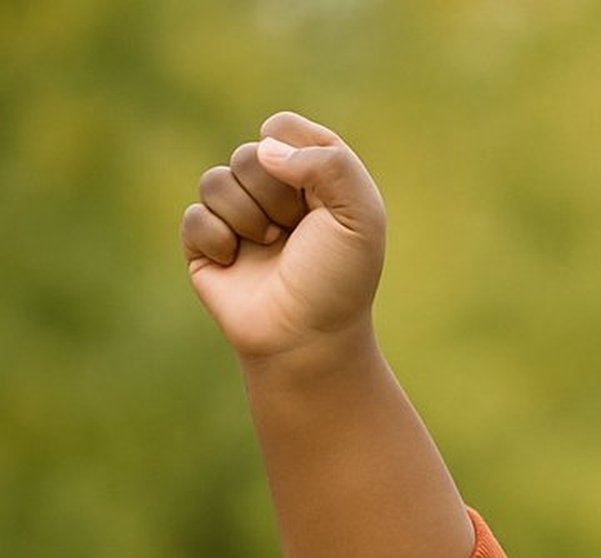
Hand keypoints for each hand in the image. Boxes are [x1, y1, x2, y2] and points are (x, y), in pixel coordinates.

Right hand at [181, 112, 386, 363]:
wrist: (307, 338)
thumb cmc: (338, 279)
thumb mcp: (360, 216)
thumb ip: (330, 163)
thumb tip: (265, 148)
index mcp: (314, 177)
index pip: (283, 128)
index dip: (296, 156)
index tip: (318, 199)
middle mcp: (275, 193)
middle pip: (248, 154)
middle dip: (274, 196)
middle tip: (293, 233)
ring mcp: (238, 217)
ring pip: (215, 181)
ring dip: (246, 218)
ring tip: (268, 248)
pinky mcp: (206, 244)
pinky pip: (194, 216)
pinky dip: (217, 240)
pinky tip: (235, 263)